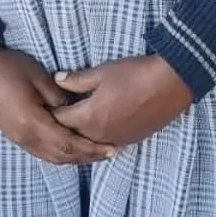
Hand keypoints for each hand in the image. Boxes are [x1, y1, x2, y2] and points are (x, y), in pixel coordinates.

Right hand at [0, 44, 115, 165]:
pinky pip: (42, 152)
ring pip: (52, 157)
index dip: (92, 149)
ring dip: (74, 158)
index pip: (69, 144)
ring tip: (95, 153)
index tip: (112, 148)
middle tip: (110, 153)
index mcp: (33, 124)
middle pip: (62, 156)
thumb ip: (61, 98)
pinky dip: (60, 154)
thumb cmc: (9, 68)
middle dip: (88, 156)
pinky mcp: (15, 135)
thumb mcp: (40, 78)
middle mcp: (26, 138)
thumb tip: (77, 111)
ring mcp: (18, 138)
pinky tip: (71, 148)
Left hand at [52, 56, 192, 147]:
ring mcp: (115, 140)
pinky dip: (96, 138)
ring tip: (73, 123)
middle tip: (55, 115)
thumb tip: (57, 80)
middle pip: (71, 135)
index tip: (44, 105)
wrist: (171, 84)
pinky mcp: (129, 141)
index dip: (50, 112)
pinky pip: (105, 143)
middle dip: (62, 126)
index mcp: (89, 116)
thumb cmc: (135, 74)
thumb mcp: (102, 72)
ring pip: (88, 143)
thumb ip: (76, 80)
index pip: (59, 119)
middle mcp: (99, 134)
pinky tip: (96, 127)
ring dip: (79, 135)